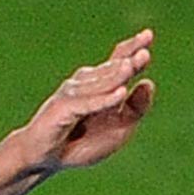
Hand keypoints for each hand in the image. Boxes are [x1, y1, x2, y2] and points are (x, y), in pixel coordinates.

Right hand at [18, 28, 155, 172]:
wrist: (46, 160)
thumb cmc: (81, 145)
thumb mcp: (120, 130)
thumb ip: (136, 109)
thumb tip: (148, 82)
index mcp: (101, 84)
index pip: (118, 60)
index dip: (132, 47)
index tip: (148, 35)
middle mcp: (86, 83)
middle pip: (111, 69)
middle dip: (128, 63)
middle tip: (144, 53)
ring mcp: (72, 94)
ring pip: (101, 85)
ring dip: (117, 76)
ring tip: (132, 66)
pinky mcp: (63, 109)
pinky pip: (88, 104)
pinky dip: (104, 100)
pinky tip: (120, 94)